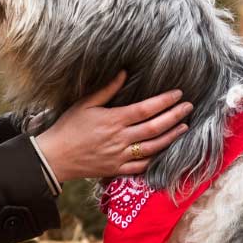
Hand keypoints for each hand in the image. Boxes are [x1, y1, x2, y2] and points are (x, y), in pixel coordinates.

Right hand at [33, 70, 191, 181]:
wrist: (54, 157)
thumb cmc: (67, 127)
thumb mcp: (84, 104)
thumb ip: (107, 90)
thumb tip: (123, 72)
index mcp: (113, 120)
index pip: (146, 109)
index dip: (164, 101)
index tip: (178, 94)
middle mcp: (120, 139)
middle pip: (154, 127)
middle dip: (175, 116)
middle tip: (188, 107)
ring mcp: (120, 156)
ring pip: (153, 147)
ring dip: (171, 136)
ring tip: (184, 127)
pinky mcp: (116, 169)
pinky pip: (141, 166)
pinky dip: (156, 159)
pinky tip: (165, 151)